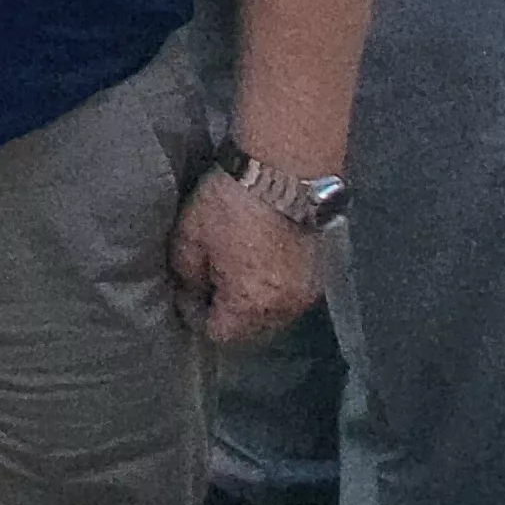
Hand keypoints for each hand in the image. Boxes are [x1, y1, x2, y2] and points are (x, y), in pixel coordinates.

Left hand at [170, 174, 326, 343]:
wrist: (283, 170)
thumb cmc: (229, 205)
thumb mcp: (189, 239)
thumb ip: (187, 276)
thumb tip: (189, 292)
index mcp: (250, 306)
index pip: (218, 335)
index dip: (194, 315)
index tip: (184, 292)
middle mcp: (285, 309)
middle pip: (249, 333)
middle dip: (225, 316)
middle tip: (206, 286)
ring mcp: (307, 292)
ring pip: (272, 317)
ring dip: (250, 305)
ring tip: (231, 275)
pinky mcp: (319, 273)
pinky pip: (289, 297)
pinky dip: (271, 290)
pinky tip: (257, 266)